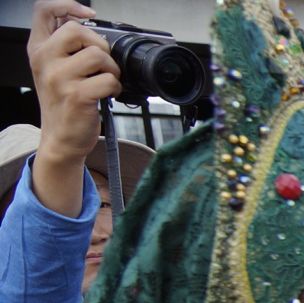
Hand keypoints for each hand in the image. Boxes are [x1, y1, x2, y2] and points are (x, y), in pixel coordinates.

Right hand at [29, 2, 115, 172]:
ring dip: (111, 68)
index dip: (68, 5)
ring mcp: (59, 78)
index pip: (43, 10)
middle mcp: (44, 60)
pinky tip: (107, 94)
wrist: (61, 138)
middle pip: (77, 30)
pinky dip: (115, 87)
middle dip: (99, 44)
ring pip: (98, 55)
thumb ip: (65, 46)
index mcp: (38, 49)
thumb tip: (88, 24)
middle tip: (102, 63)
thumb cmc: (63, 102)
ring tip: (106, 80)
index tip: (89, 14)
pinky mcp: (76, 96)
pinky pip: (109, 80)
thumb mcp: (55, 69)